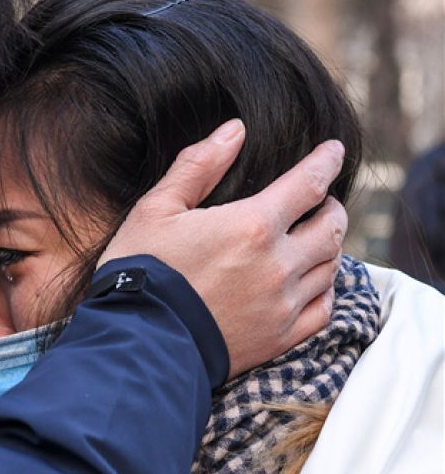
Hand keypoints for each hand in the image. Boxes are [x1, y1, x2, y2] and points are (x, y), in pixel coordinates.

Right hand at [99, 119, 345, 378]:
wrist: (140, 343)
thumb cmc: (141, 270)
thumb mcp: (156, 208)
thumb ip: (198, 166)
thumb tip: (235, 130)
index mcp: (253, 224)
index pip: (310, 183)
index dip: (326, 162)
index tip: (333, 151)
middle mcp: (279, 263)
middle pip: (331, 226)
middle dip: (330, 206)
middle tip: (320, 199)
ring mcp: (283, 304)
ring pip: (331, 266)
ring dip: (328, 245)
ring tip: (314, 237)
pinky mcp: (279, 337)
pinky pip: (323, 309)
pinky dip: (325, 289)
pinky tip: (311, 282)